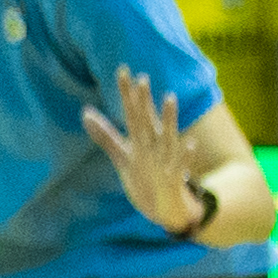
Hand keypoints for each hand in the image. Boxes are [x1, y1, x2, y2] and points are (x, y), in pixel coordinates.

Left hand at [82, 69, 207, 235]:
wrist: (165, 206)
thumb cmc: (144, 177)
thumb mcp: (123, 156)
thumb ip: (106, 136)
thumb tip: (85, 113)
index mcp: (141, 139)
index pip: (132, 112)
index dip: (127, 94)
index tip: (122, 71)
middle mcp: (154, 145)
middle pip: (146, 120)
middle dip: (144, 101)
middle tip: (141, 78)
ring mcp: (165, 160)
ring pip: (168, 136)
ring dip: (169, 118)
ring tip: (170, 98)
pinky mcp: (175, 178)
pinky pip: (182, 165)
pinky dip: (186, 155)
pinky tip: (191, 143)